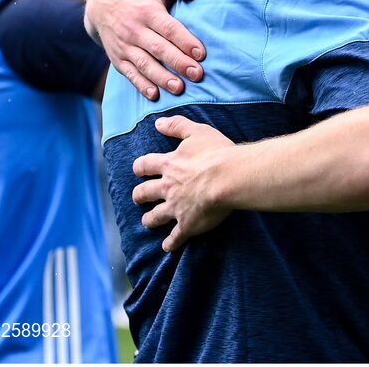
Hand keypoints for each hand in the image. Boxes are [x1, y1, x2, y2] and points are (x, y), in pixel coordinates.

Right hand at [85, 0, 203, 100]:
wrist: (103, 1)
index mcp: (147, 11)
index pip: (169, 28)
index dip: (185, 41)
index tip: (201, 53)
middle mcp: (134, 30)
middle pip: (159, 48)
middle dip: (178, 63)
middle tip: (197, 74)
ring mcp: (124, 45)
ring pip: (144, 64)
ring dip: (161, 78)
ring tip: (179, 89)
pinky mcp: (117, 58)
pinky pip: (129, 73)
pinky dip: (141, 85)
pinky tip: (154, 95)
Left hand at [132, 116, 235, 251]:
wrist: (229, 178)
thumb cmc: (217, 153)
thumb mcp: (197, 132)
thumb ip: (177, 126)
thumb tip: (158, 122)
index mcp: (169, 165)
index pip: (144, 166)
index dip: (140, 168)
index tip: (139, 170)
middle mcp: (167, 188)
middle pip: (144, 194)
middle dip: (139, 196)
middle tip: (139, 198)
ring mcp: (176, 208)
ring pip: (155, 218)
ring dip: (150, 220)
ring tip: (149, 221)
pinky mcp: (187, 225)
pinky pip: (175, 238)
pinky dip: (170, 243)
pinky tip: (168, 246)